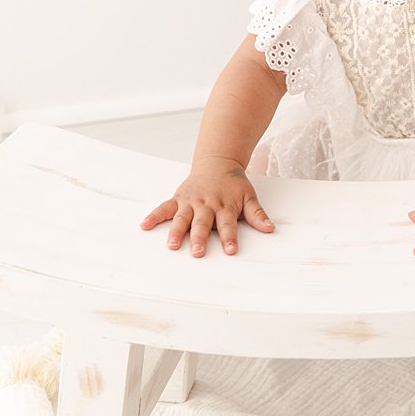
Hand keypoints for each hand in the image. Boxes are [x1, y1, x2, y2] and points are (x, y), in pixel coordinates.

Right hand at [140, 163, 274, 256]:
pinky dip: (154, 216)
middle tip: (198, 253)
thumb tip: (269, 228)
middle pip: (203, 223)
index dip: (229, 237)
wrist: (217, 162)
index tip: (230, 250)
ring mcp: (190, 202)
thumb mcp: (248, 196)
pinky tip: (144, 226)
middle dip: (200, 238)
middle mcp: (206, 204)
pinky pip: (164, 208)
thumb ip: (257, 214)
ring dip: (177, 232)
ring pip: (182, 218)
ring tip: (172, 245)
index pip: (228, 224)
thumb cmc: (233, 184)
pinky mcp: (178, 199)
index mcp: (224, 205)